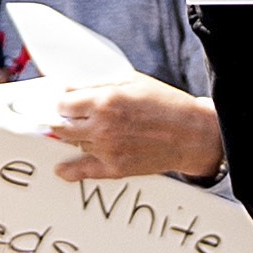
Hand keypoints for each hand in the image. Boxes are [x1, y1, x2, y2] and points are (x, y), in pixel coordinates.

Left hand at [41, 64, 223, 181]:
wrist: (192, 134)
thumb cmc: (166, 104)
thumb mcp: (132, 81)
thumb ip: (99, 84)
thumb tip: (70, 89)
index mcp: (105, 101)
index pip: (62, 103)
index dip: (62, 101)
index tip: (64, 102)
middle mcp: (102, 127)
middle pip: (60, 126)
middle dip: (60, 119)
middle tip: (67, 117)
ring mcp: (107, 150)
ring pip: (72, 144)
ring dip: (74, 137)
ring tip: (87, 130)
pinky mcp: (115, 168)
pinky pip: (82, 171)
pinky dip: (68, 170)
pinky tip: (61, 168)